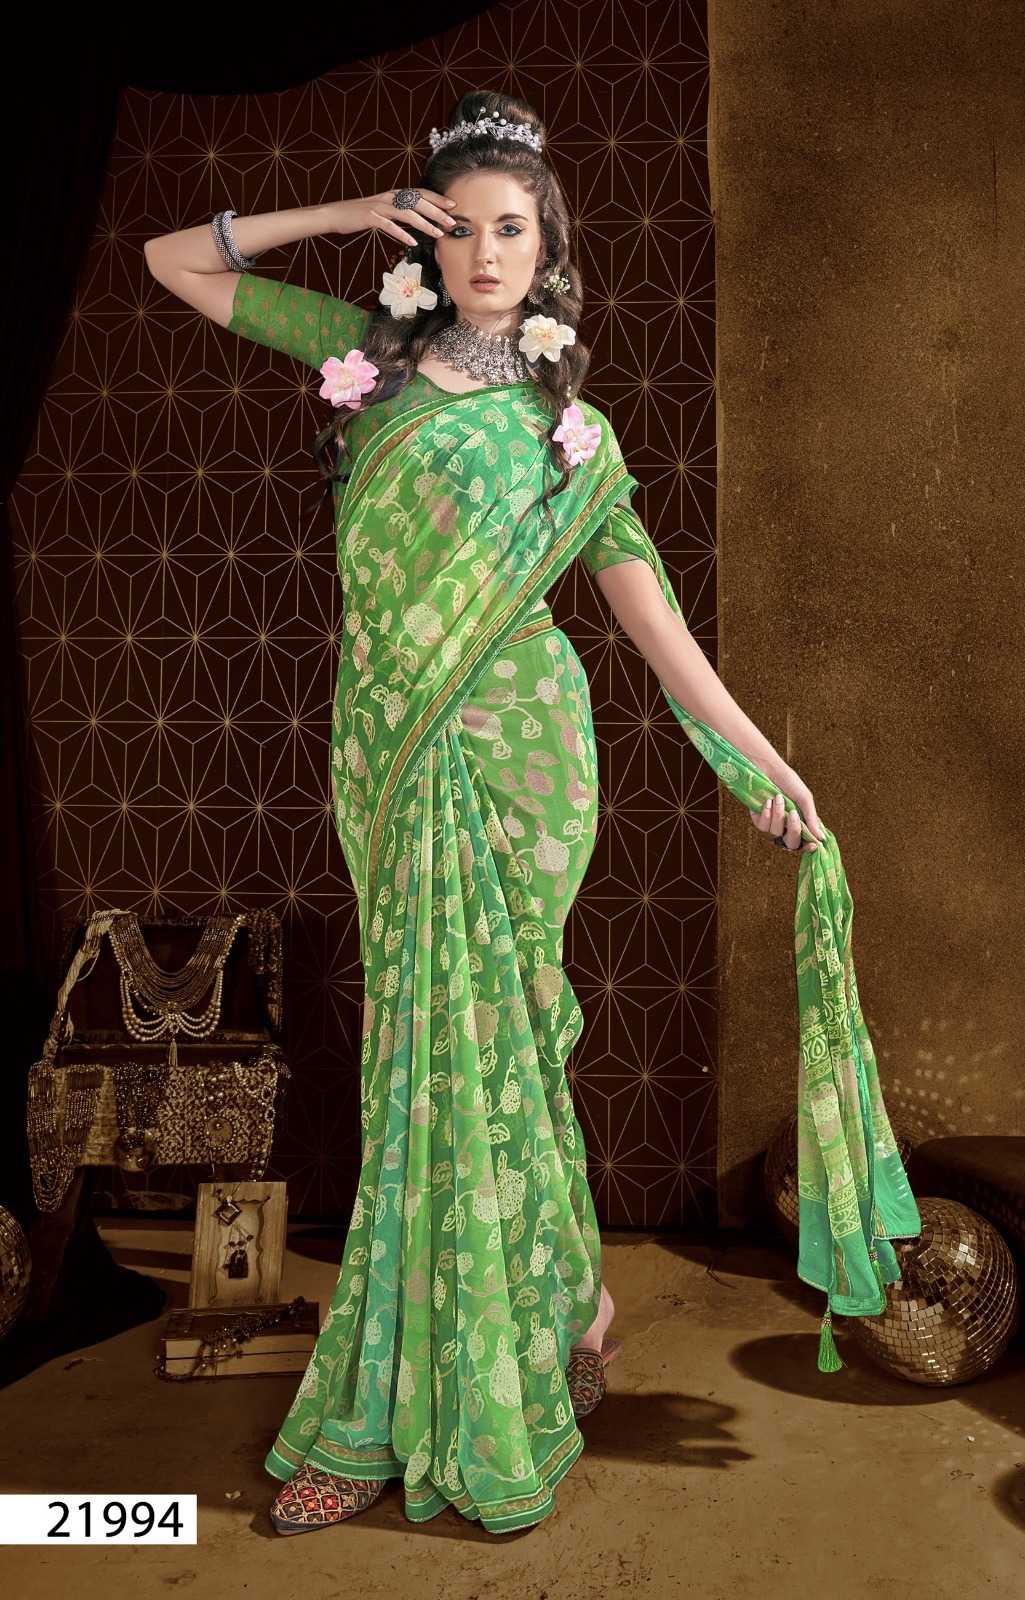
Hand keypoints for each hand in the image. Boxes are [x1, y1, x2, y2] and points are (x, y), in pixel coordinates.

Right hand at [326, 191, 458, 246]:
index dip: (437, 199)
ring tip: (437, 234)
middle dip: (437, 212)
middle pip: (418, 202)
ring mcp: (380, 207)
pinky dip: (401, 233)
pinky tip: (412, 241)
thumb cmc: (362, 214)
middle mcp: (389, 197)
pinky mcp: (370, 217)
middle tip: (451, 222)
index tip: (453, 206)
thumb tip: (418, 219)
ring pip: (406, 213)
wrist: (336, 214)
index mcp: (394, 194)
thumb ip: (400, 212)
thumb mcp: (384, 210)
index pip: (420, 193)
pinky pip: (388, 225)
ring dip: (424, 223)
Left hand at [748, 770, 827, 854]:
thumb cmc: (788, 782)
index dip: (808, 846)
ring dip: (778, 815)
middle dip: (793, 830)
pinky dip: (766, 813)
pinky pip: (762, 826)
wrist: (768, 769)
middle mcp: (786, 826)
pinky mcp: (758, 819)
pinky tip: (767, 801)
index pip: (805, 841)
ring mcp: (772, 823)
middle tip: (793, 814)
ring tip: (778, 797)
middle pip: (791, 843)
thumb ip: (811, 819)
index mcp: (800, 821)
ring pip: (775, 832)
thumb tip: (821, 838)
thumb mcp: (804, 799)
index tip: (813, 845)